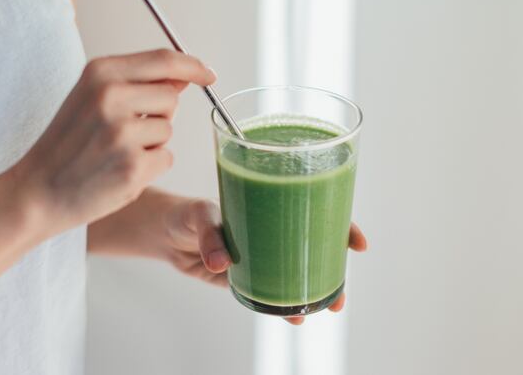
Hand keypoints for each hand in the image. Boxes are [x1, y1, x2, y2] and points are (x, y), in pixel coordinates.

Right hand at [11, 50, 214, 239]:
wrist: (36, 191)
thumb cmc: (67, 144)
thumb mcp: (91, 98)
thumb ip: (136, 83)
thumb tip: (184, 75)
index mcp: (100, 72)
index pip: (164, 60)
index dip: (193, 66)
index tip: (209, 74)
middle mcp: (111, 97)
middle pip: (172, 97)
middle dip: (160, 114)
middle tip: (124, 131)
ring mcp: (122, 133)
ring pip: (169, 130)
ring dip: (152, 144)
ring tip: (115, 152)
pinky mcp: (133, 167)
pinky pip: (166, 159)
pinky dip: (150, 168)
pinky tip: (118, 172)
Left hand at [162, 199, 367, 324]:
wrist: (164, 233)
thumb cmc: (187, 212)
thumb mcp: (199, 215)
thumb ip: (210, 235)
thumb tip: (221, 263)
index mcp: (271, 206)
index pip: (316, 211)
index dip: (342, 225)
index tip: (358, 243)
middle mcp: (272, 231)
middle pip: (316, 248)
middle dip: (335, 271)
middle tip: (341, 295)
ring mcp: (261, 256)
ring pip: (297, 274)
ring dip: (314, 293)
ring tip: (326, 310)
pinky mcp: (245, 278)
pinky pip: (270, 292)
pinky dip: (282, 305)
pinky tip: (292, 316)